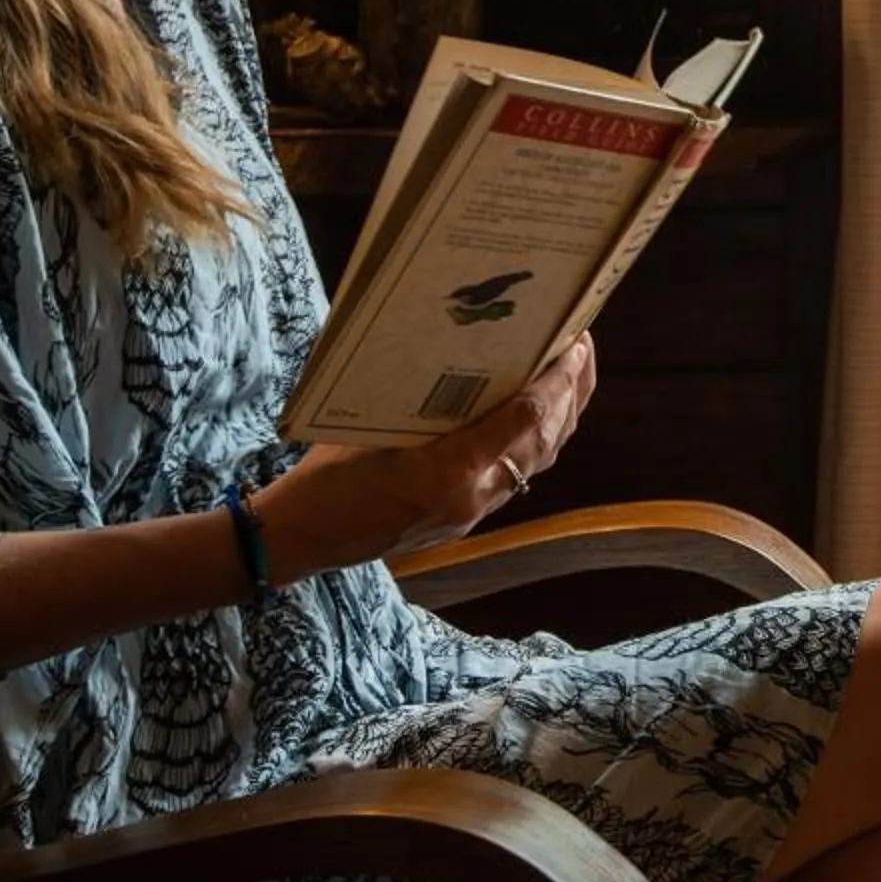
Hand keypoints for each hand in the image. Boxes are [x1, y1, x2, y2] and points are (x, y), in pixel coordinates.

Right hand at [253, 337, 597, 577]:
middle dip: (570, 393)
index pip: (524, 421)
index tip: (573, 344)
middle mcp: (470, 496)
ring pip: (537, 462)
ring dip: (561, 417)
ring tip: (571, 373)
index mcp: (446, 469)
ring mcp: (470, 513)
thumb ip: (419, 395)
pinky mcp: (464, 520)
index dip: (556, 382)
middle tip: (580, 347)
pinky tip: (538, 414)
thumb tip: (455, 342)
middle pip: (544, 442)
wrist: (300, 539)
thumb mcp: (368, 422)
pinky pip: (517, 477)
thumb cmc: (324, 474)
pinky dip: (536, 442)